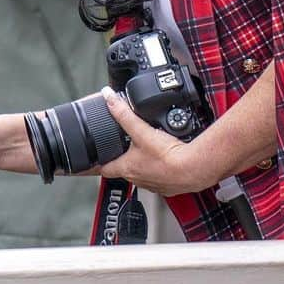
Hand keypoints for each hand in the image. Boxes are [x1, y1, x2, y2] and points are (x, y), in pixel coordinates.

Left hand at [95, 89, 215, 195]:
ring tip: (142, 152)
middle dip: (119, 161)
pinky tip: (162, 159)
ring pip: (140, 175)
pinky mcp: (169, 185)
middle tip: (117, 151)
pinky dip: (157, 169)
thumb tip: (109, 97)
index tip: (89, 163)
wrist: (195, 169)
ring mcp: (154, 184)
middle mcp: (138, 179)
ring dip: (139, 165)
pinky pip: (158, 177)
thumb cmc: (168, 156)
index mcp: (126, 168)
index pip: (103, 169)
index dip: (95, 164)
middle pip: (122, 171)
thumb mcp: (141, 130)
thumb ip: (123, 113)